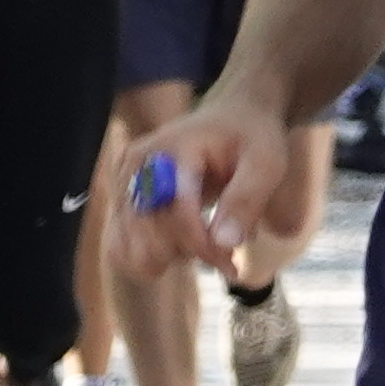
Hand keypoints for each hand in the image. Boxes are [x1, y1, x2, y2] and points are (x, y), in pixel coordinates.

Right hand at [120, 96, 307, 279]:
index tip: (233, 265)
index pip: (178, 213)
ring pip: (136, 247)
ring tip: (204, 243)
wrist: (231, 119)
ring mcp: (124, 181)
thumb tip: (224, 243)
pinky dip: (153, 258)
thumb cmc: (251, 140)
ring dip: (173, 257)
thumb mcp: (265, 163)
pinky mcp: (121, 198)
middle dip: (192, 253)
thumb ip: (246, 200)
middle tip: (226, 254)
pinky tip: (180, 251)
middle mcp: (138, 163)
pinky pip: (119, 246)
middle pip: (152, 235)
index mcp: (173, 148)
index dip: (205, 247)